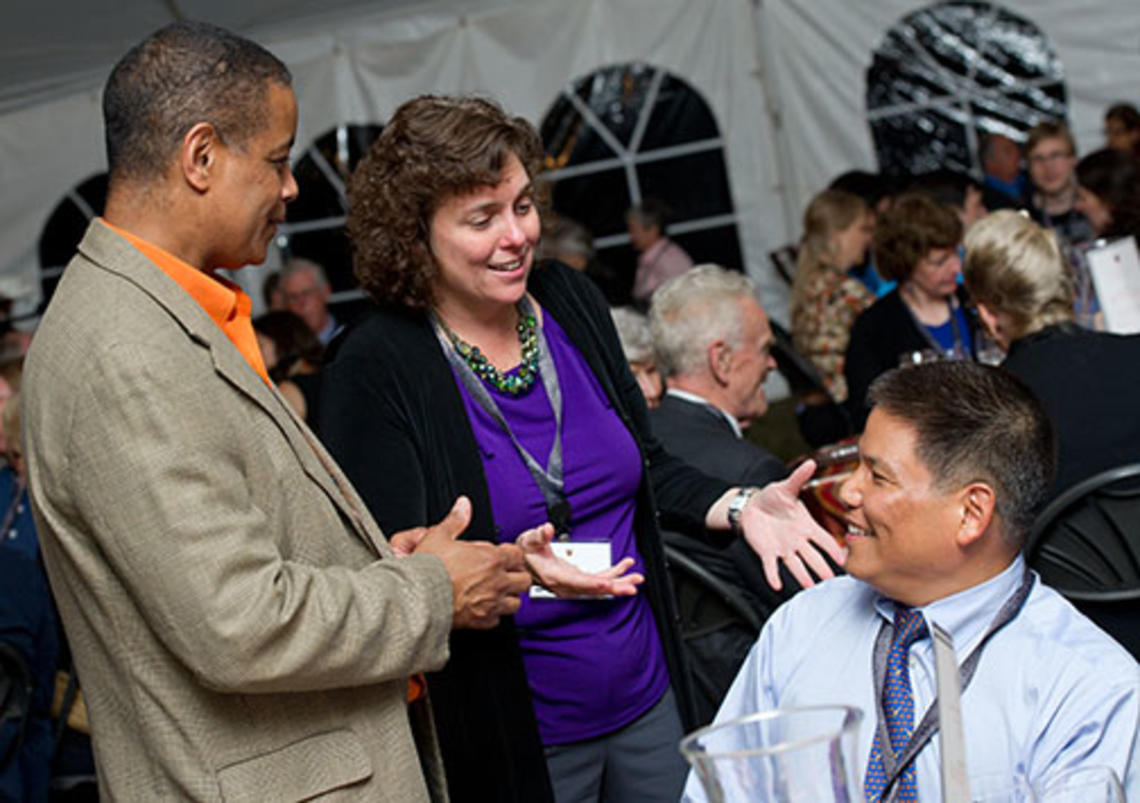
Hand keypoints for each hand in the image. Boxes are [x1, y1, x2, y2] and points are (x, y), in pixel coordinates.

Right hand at [409, 496, 532, 629]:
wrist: (418, 599)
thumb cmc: (429, 570)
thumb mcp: (440, 537)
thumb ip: (456, 520)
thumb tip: (463, 505)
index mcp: (491, 559)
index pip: (518, 555)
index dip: (512, 554)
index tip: (505, 556)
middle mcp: (497, 581)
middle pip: (524, 580)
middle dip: (516, 576)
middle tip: (505, 574)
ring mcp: (491, 602)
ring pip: (516, 603)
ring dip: (509, 597)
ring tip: (497, 592)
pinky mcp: (482, 621)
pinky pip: (497, 620)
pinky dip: (493, 614)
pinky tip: (483, 608)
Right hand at [516, 524, 643, 598]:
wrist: (524, 563)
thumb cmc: (526, 553)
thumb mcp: (529, 541)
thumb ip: (539, 535)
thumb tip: (547, 529)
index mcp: (556, 577)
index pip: (578, 582)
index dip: (594, 584)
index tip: (609, 584)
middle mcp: (567, 584)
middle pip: (594, 589)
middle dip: (614, 588)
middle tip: (632, 587)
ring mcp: (574, 583)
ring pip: (600, 586)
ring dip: (619, 582)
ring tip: (636, 578)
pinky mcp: (579, 579)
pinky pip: (599, 579)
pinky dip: (613, 573)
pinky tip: (625, 566)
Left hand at [740, 460, 847, 591]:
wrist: (752, 506)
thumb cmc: (772, 497)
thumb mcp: (786, 487)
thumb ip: (799, 477)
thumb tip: (811, 462)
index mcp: (806, 526)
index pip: (824, 539)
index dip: (833, 549)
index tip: (844, 559)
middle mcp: (797, 541)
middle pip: (812, 556)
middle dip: (821, 567)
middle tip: (831, 579)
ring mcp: (783, 548)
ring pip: (795, 565)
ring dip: (802, 575)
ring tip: (809, 585)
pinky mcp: (767, 553)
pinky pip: (771, 566)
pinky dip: (773, 575)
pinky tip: (777, 585)